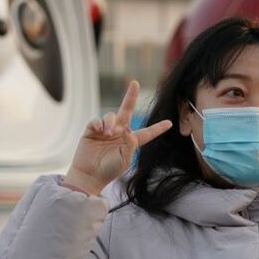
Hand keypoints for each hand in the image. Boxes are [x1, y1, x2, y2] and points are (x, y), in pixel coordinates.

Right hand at [64, 81, 171, 195]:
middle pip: (127, 111)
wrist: (89, 175)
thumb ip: (129, 144)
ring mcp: (105, 130)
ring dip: (110, 123)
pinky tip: (99, 130)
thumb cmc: (108, 171)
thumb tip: (128, 129)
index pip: (147, 133)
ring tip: (107, 134)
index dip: (158, 128)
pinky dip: (99, 123)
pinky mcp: (92, 131)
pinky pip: (96, 120)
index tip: (170, 123)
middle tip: (135, 83)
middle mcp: (119, 133)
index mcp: (130, 142)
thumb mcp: (124, 159)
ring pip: (111, 116)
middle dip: (131, 96)